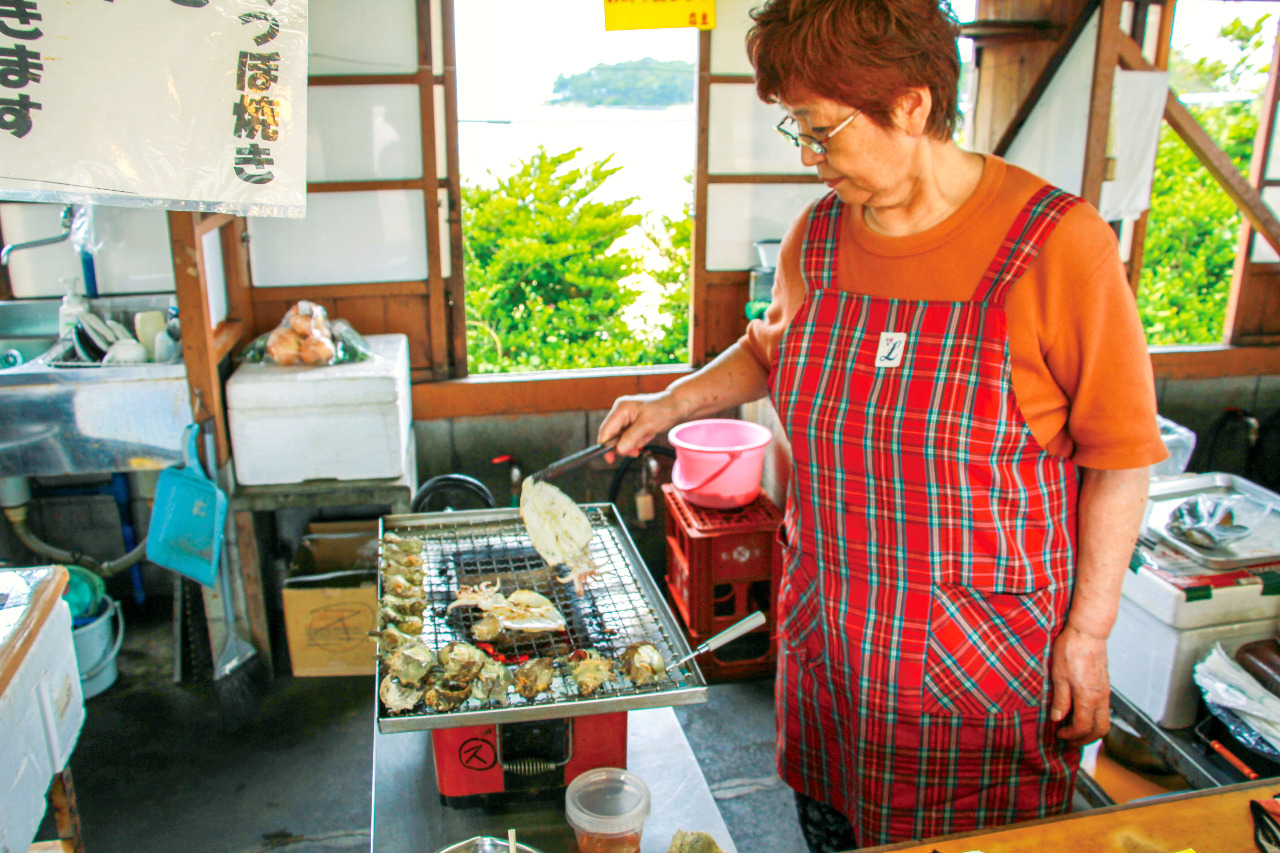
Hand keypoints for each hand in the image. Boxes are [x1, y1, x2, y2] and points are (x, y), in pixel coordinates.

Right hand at [598, 391, 686, 457]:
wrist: (676, 405)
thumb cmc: (663, 410)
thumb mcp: (647, 425)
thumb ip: (631, 437)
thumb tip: (618, 450)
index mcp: (620, 408)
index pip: (606, 430)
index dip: (606, 446)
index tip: (610, 459)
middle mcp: (620, 412)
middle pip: (612, 436)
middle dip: (625, 445)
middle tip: (637, 450)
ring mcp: (625, 417)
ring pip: (621, 438)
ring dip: (634, 442)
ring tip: (647, 436)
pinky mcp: (631, 422)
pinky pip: (629, 437)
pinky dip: (638, 440)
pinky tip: (647, 434)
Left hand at [1049, 624, 1110, 746]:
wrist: (1088, 632)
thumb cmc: (1071, 649)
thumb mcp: (1058, 676)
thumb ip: (1061, 700)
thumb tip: (1057, 718)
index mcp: (1088, 697)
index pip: (1083, 727)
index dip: (1071, 735)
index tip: (1059, 734)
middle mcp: (1101, 697)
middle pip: (1101, 730)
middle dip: (1086, 740)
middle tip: (1070, 741)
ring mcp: (1105, 692)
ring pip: (1105, 721)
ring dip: (1092, 731)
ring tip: (1075, 730)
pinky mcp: (1105, 685)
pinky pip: (1103, 710)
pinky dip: (1094, 718)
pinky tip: (1080, 713)